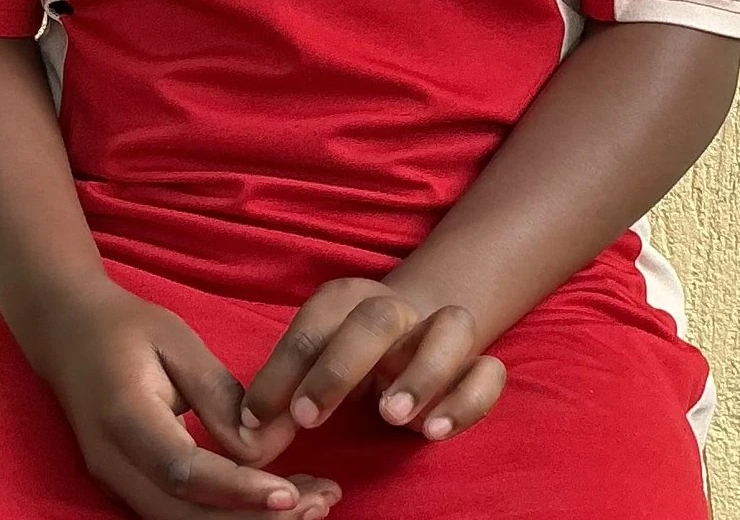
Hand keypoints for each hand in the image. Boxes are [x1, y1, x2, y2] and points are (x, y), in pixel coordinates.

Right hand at [21, 279, 342, 518]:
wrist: (67, 334)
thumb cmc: (125, 327)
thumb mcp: (176, 340)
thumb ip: (220, 396)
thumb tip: (264, 448)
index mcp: (123, 417)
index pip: (184, 471)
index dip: (237, 491)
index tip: (291, 495)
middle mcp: (114, 464)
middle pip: (186, 517)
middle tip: (319, 502)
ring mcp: (118, 483)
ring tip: (313, 503)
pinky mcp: (131, 489)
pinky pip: (181, 515)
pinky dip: (228, 515)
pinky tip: (277, 503)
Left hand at [238, 277, 506, 453]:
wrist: (413, 333)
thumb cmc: (346, 358)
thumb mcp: (311, 369)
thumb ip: (283, 397)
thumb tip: (250, 438)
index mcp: (346, 301)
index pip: (313, 324)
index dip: (283, 370)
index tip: (258, 420)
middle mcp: (397, 309)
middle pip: (376, 318)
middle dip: (340, 367)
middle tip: (310, 417)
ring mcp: (441, 333)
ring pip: (450, 329)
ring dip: (421, 373)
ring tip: (391, 418)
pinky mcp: (477, 365)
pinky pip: (489, 372)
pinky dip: (467, 400)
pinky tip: (434, 432)